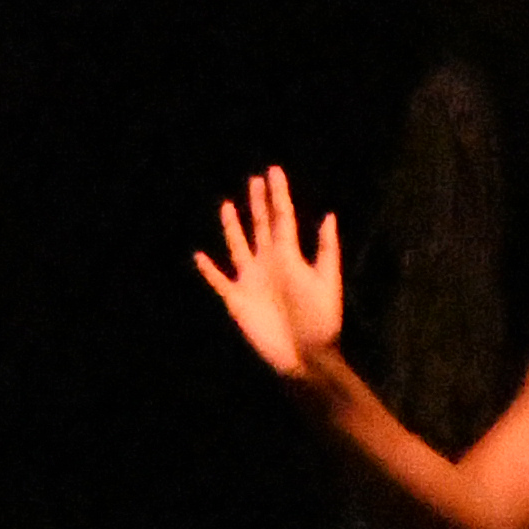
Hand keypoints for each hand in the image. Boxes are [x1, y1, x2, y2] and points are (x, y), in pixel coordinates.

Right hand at [194, 166, 342, 381]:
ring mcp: (251, 280)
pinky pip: (218, 280)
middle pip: (260, 226)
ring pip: (238, 246)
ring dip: (232, 227)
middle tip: (255, 179)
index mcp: (290, 255)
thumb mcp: (327, 281)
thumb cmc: (321, 321)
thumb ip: (326, 249)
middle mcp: (269, 263)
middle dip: (258, 203)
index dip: (278, 194)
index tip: (273, 171)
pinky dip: (208, 269)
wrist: (305, 356)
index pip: (282, 217)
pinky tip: (200, 255)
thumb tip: (329, 215)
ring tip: (226, 205)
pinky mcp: (237, 299)